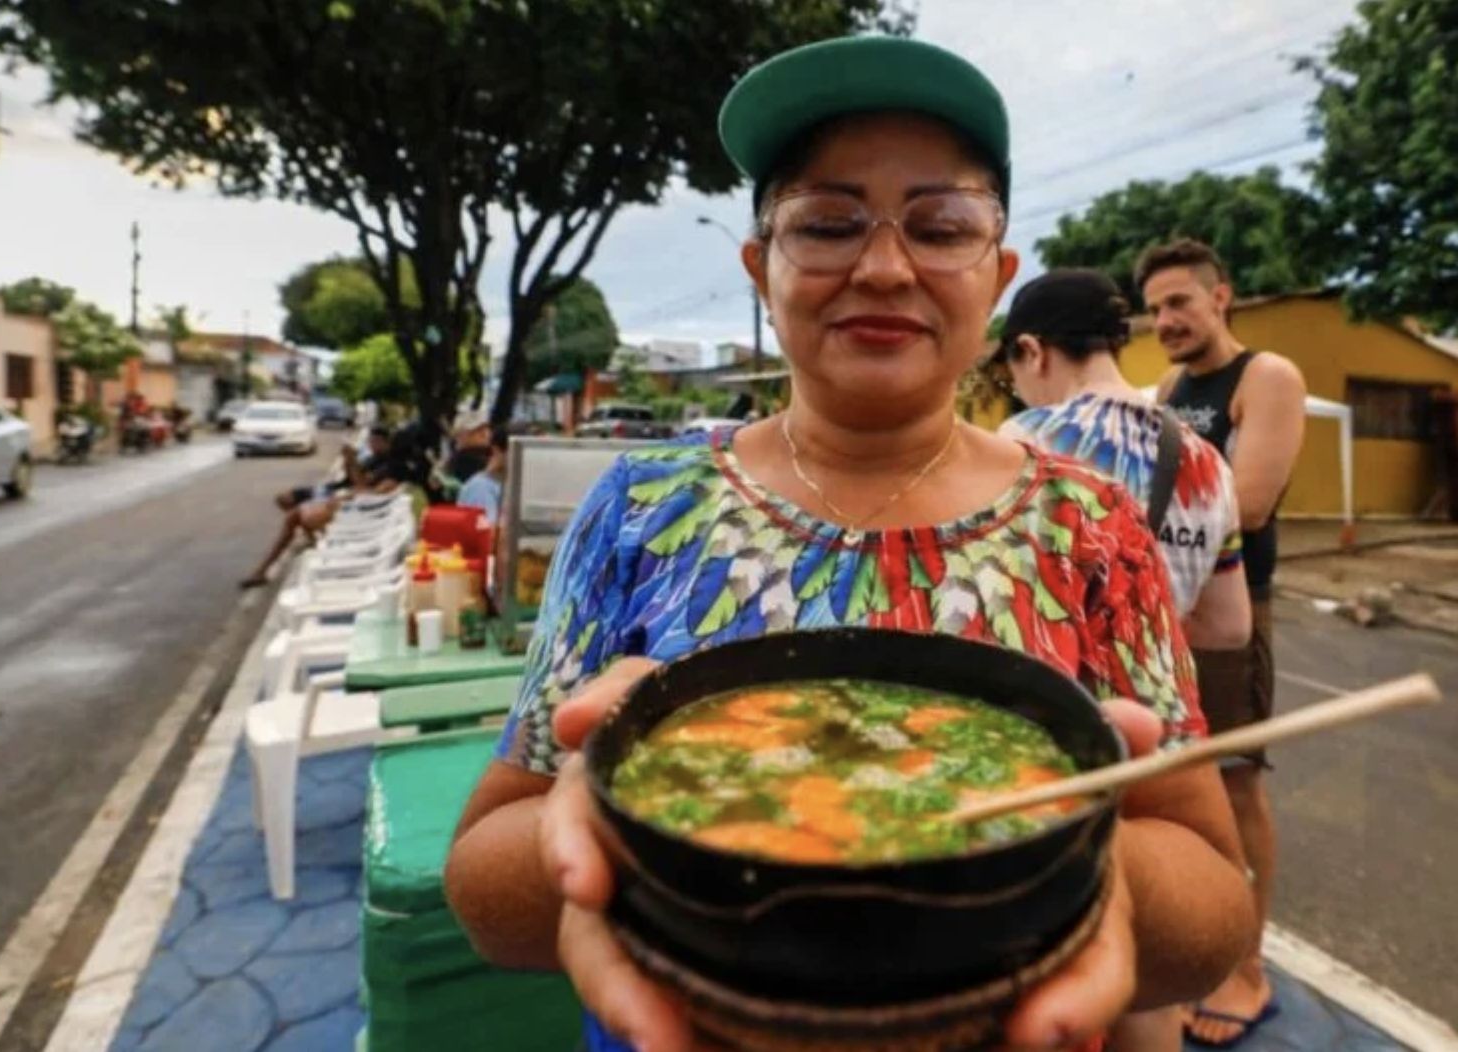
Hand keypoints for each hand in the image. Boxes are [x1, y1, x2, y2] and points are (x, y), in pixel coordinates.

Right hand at [544, 678, 1164, 1051]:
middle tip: (590, 891)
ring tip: (661, 1039)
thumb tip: (1139, 723)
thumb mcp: (981, 768)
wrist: (900, 883)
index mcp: (742, 727)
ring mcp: (672, 882)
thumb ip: (1051, 746)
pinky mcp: (685, 958)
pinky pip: (649, 986)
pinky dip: (657, 1020)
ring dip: (619, 978)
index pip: (652, 694)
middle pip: (596, 812)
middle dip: (579, 847)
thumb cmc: (924, 807)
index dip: (610, 701)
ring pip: (608, 925)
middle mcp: (685, 800)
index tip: (584, 725)